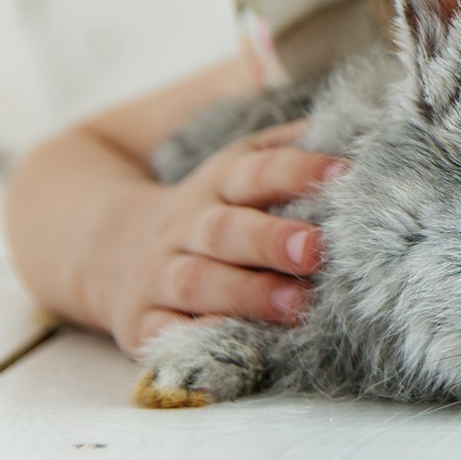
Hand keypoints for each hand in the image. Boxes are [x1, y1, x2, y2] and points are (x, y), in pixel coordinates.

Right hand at [91, 120, 344, 353]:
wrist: (108, 246)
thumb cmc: (214, 208)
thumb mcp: (239, 165)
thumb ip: (289, 144)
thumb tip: (352, 115)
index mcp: (218, 184)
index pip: (257, 170)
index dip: (298, 170)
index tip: (343, 173)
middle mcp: (186, 227)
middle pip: (225, 230)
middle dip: (271, 240)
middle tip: (317, 248)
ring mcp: (159, 275)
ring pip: (198, 282)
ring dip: (247, 294)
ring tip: (297, 305)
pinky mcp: (141, 322)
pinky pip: (164, 333)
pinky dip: (197, 339)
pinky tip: (235, 344)